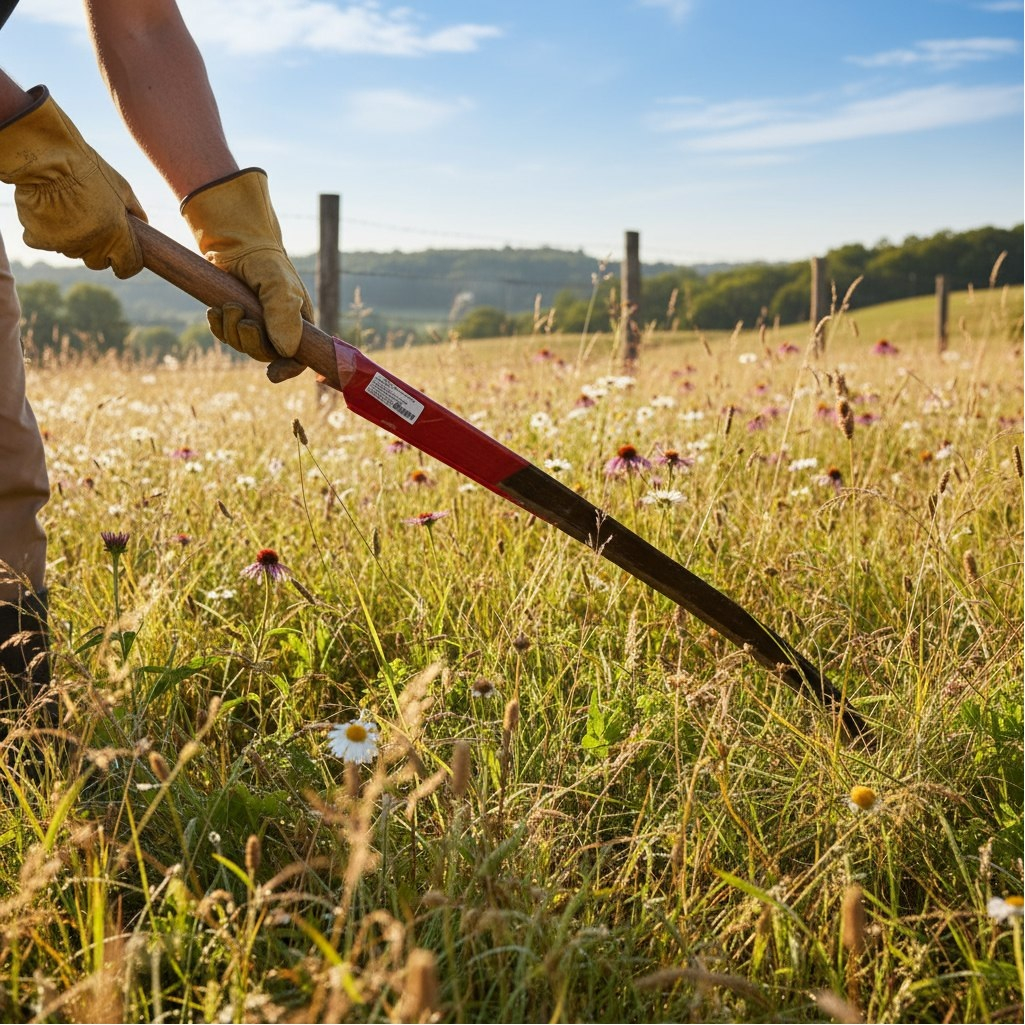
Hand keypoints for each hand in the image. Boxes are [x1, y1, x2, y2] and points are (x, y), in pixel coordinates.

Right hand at [0, 86, 146, 277]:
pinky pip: (45, 243)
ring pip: (72, 251)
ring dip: (73, 239)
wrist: (46, 157)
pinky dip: (46, 231)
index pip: (128, 266)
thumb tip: (144, 223)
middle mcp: (92, 245)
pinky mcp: (39, 240)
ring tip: (68, 211)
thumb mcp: (121, 187)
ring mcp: (65, 244)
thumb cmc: (87, 169)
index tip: (122, 258)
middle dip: (98, 250)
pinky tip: (46, 211)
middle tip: (93, 227)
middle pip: (98, 262)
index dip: (126, 263)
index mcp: (117, 235)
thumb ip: (134, 209)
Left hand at [181, 168, 311, 369]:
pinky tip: (214, 310)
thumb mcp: (280, 285)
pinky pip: (225, 336)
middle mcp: (279, 326)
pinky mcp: (233, 316)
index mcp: (299, 322)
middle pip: (266, 355)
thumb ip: (284, 315)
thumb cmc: (265, 260)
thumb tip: (285, 352)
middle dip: (251, 342)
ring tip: (229, 306)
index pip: (300, 356)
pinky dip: (218, 326)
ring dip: (231, 331)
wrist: (234, 238)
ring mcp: (256, 322)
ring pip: (243, 346)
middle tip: (243, 320)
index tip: (272, 374)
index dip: (288, 369)